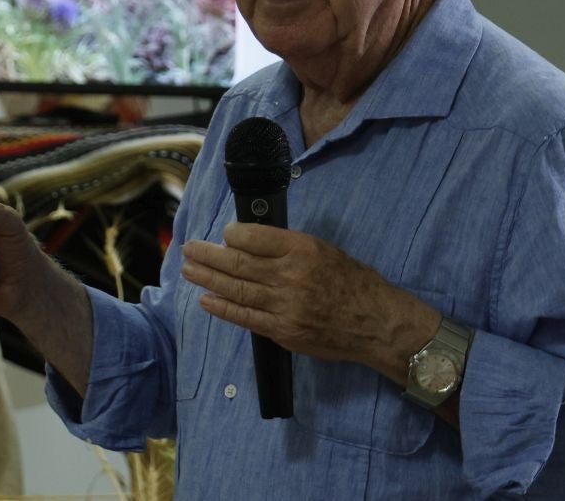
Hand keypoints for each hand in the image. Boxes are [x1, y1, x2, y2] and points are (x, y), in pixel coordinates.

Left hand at [180, 222, 439, 383]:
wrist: (376, 322)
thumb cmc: (353, 282)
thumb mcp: (325, 250)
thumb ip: (289, 246)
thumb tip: (250, 242)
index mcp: (302, 249)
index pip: (255, 237)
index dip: (233, 235)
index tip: (224, 233)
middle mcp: (290, 275)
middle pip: (238, 263)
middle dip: (208, 255)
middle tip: (189, 248)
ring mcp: (284, 305)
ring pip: (236, 289)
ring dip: (208, 279)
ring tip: (188, 269)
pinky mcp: (283, 330)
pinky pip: (245, 317)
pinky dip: (223, 308)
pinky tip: (206, 300)